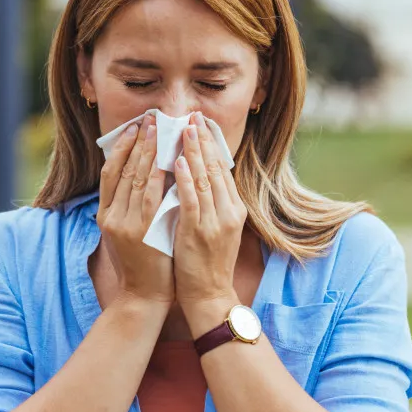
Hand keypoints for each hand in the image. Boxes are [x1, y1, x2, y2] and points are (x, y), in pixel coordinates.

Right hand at [96, 114, 173, 305]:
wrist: (143, 295)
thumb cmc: (141, 262)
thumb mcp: (127, 231)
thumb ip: (129, 206)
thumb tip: (142, 174)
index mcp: (104, 214)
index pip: (110, 171)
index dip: (122, 147)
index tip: (135, 127)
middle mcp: (110, 215)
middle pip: (122, 169)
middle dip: (138, 141)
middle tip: (150, 119)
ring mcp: (123, 223)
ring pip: (135, 177)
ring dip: (149, 151)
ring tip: (160, 129)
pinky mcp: (140, 231)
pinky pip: (149, 195)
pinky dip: (158, 174)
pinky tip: (167, 158)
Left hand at [172, 112, 247, 310]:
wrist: (209, 295)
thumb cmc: (207, 263)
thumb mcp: (217, 228)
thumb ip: (211, 203)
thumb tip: (197, 175)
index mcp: (235, 209)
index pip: (222, 169)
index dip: (211, 145)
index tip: (201, 124)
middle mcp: (229, 212)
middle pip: (215, 168)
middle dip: (203, 140)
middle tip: (192, 116)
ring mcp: (215, 221)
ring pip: (204, 178)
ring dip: (193, 151)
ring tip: (184, 129)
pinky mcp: (199, 232)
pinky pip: (191, 199)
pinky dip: (185, 178)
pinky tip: (177, 160)